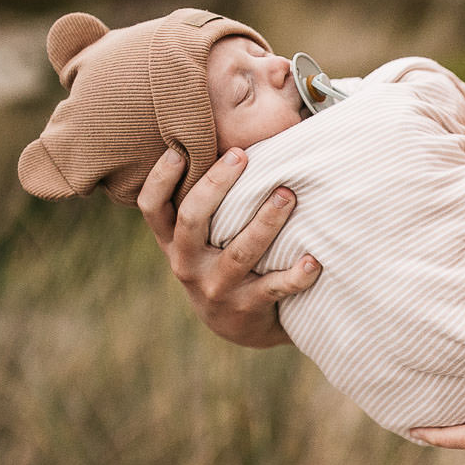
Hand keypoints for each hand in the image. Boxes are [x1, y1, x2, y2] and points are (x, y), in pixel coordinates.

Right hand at [137, 147, 320, 348]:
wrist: (236, 325)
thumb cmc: (222, 262)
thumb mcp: (200, 239)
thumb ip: (204, 202)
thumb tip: (232, 139)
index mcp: (172, 241)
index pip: (151, 207)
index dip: (160, 179)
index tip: (178, 149)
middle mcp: (187, 263)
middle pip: (193, 219)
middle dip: (216, 185)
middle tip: (242, 156)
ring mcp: (215, 287)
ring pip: (240, 251)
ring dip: (265, 221)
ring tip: (288, 195)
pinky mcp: (246, 307)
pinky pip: (273, 288)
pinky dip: (296, 276)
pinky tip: (313, 261)